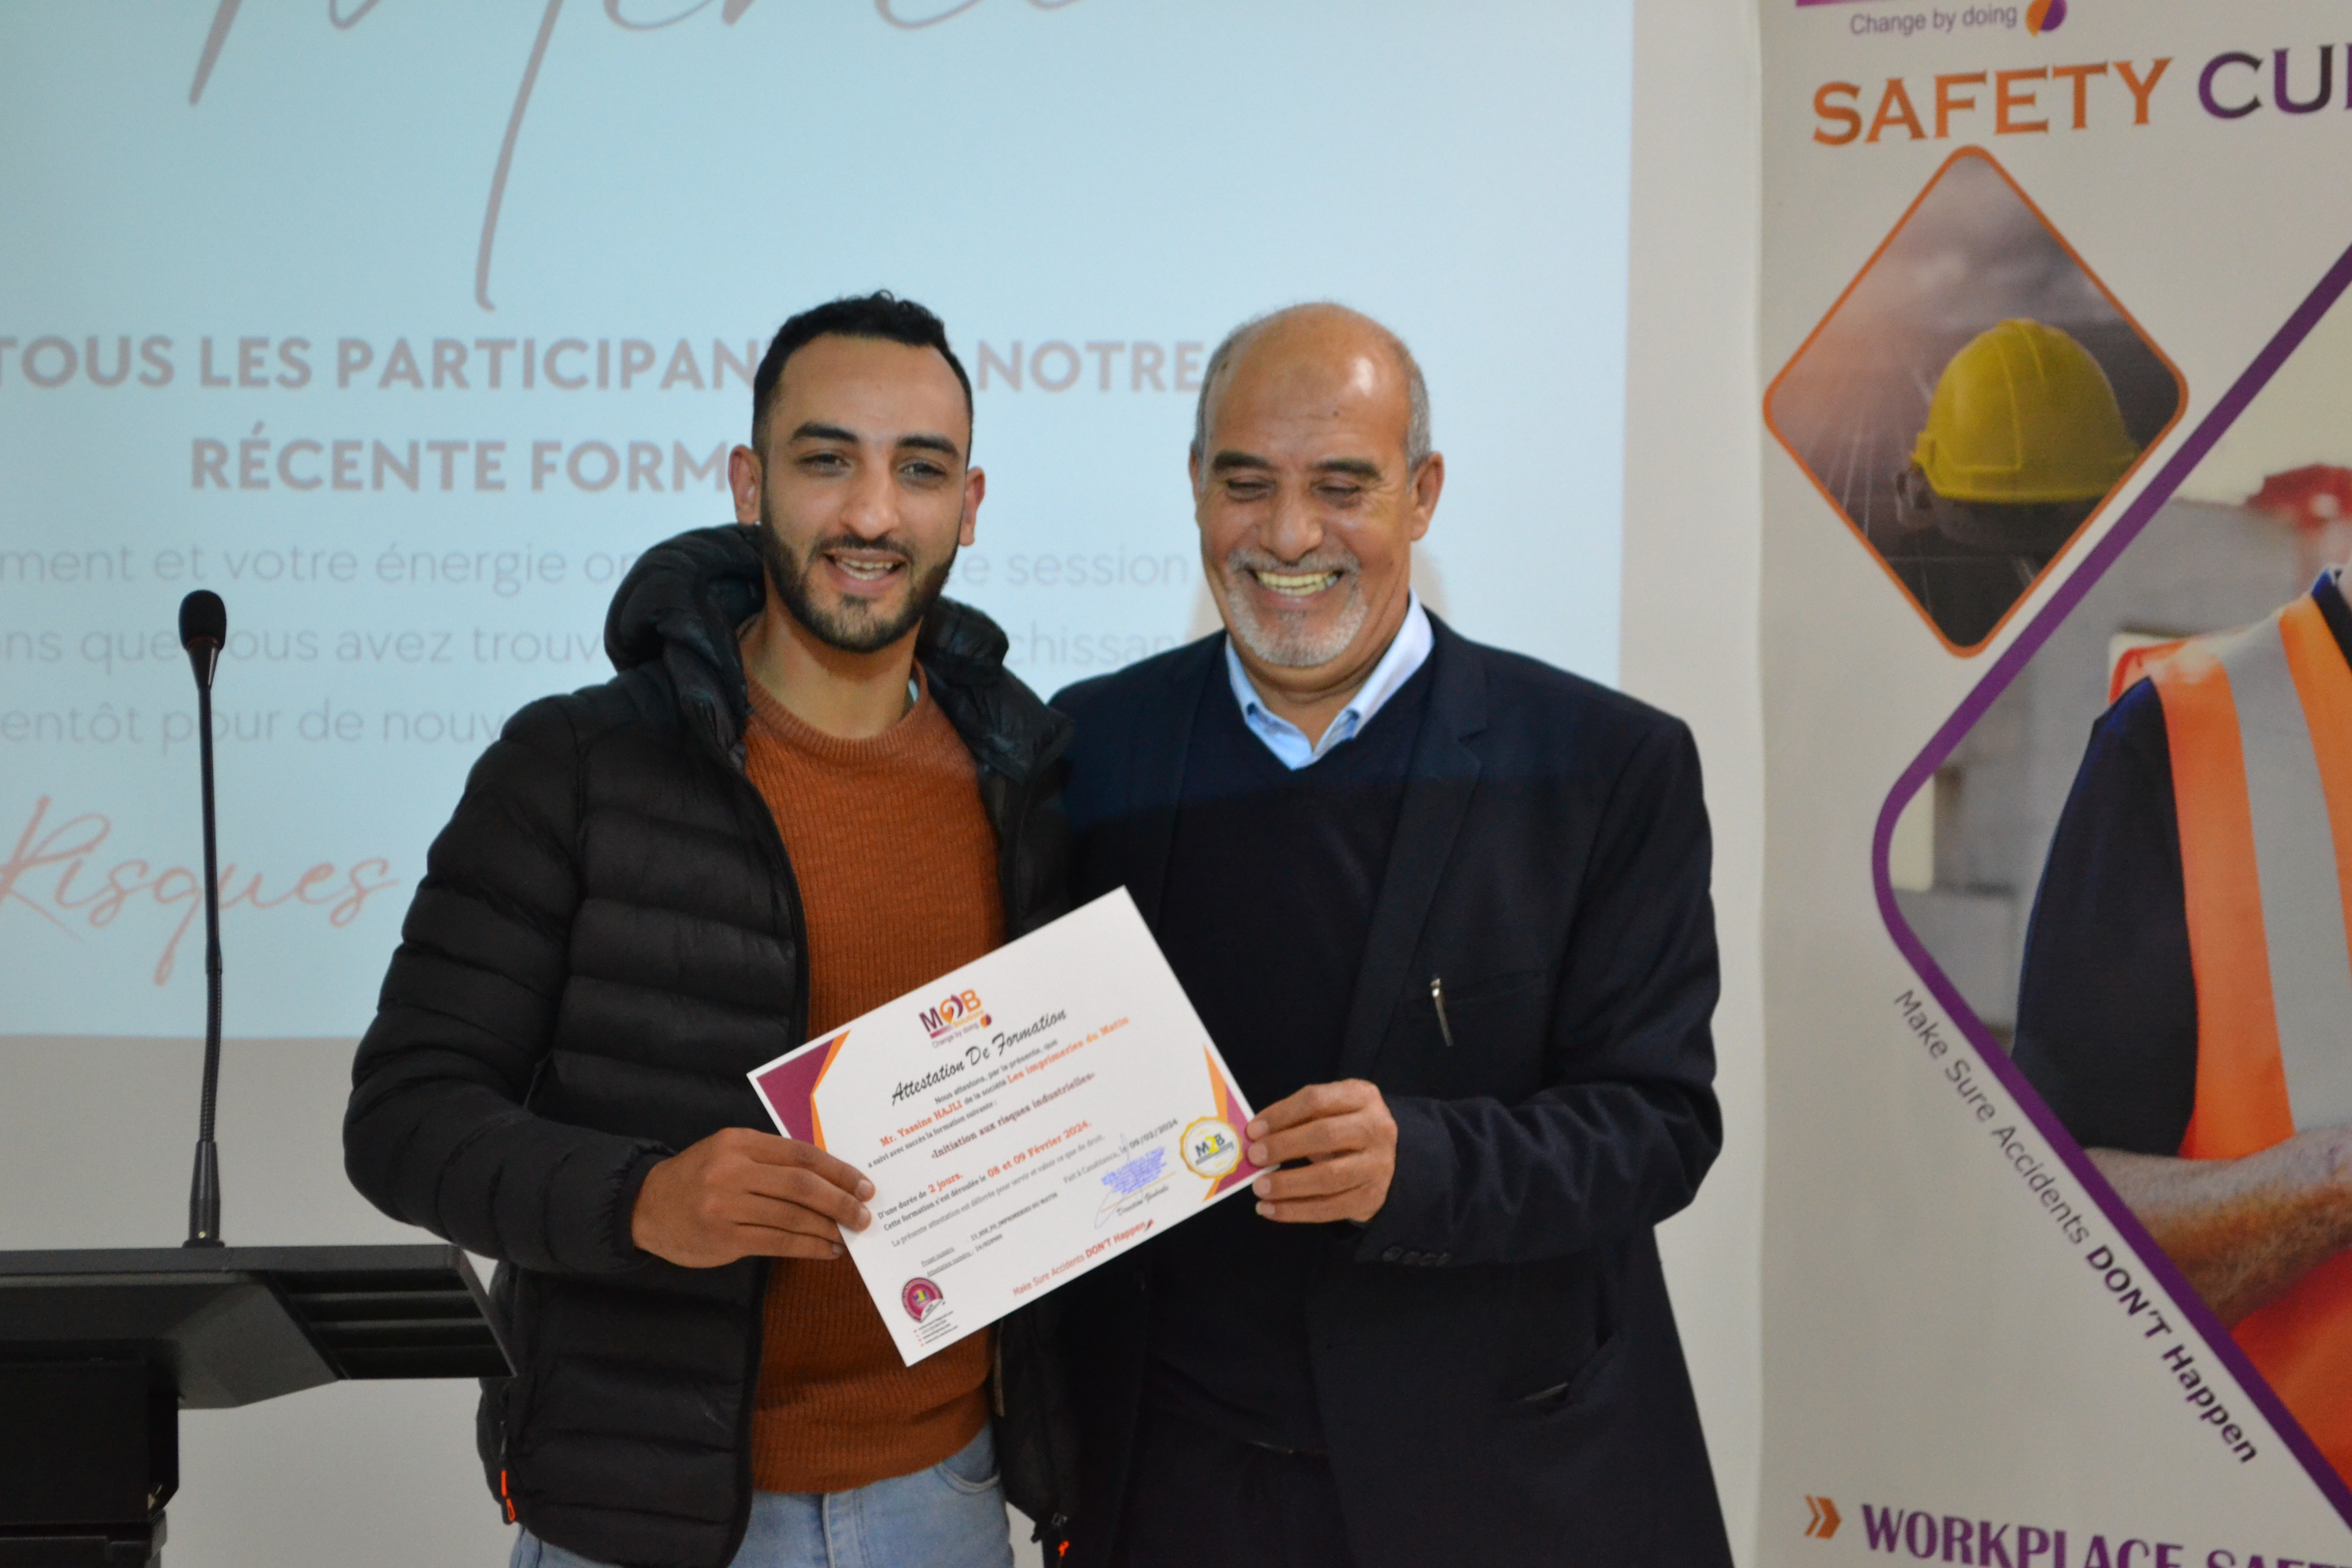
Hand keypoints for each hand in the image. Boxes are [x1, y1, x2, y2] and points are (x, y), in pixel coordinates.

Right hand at [631, 1126, 873, 1267]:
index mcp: (739, 1142)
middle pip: (801, 1186)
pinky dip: (807, 1247)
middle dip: (840, 1201)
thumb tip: (830, 1179)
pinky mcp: (723, 1238)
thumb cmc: (699, 1176)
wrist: (646, 1205)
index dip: (838, 1170)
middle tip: (864, 1213)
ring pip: (791, 1217)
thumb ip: (772, 1159)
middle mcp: (732, 1171)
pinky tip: (826, 1249)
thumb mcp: (730, 1152)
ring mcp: (725, 1206)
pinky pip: (776, 1243)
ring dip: (827, 1228)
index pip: (801, 1154)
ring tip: (849, 1234)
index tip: (863, 1185)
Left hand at [1245, 1079, 1396, 1224]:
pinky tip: (1269, 1210)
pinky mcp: (1371, 1198)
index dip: (1281, 1114)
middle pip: (1325, 1135)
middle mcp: (1376, 1129)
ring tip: (1259, 1188)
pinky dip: (1295, 1211)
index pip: (1316, 1100)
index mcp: (1362, 1097)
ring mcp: (1378, 1166)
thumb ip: (1298, 1118)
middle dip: (1284, 1146)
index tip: (1253, 1131)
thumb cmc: (1345, 1128)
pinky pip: (1329, 1209)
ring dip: (1287, 1184)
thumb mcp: (1331, 1110)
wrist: (1388, 1158)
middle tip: (1254, 1158)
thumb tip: (1255, 1137)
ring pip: (1329, 1177)